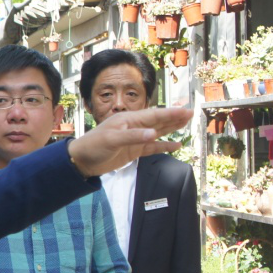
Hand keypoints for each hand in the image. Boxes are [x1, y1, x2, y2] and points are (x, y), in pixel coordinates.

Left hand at [67, 107, 192, 176]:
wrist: (81, 161)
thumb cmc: (93, 146)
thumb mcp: (112, 140)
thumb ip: (134, 137)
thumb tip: (154, 134)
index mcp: (128, 120)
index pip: (154, 115)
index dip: (170, 113)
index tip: (186, 111)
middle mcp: (133, 127)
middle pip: (158, 121)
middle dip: (174, 118)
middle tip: (191, 113)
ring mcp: (134, 139)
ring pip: (157, 132)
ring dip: (171, 128)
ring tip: (186, 124)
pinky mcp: (133, 151)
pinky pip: (152, 148)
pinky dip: (164, 146)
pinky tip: (176, 145)